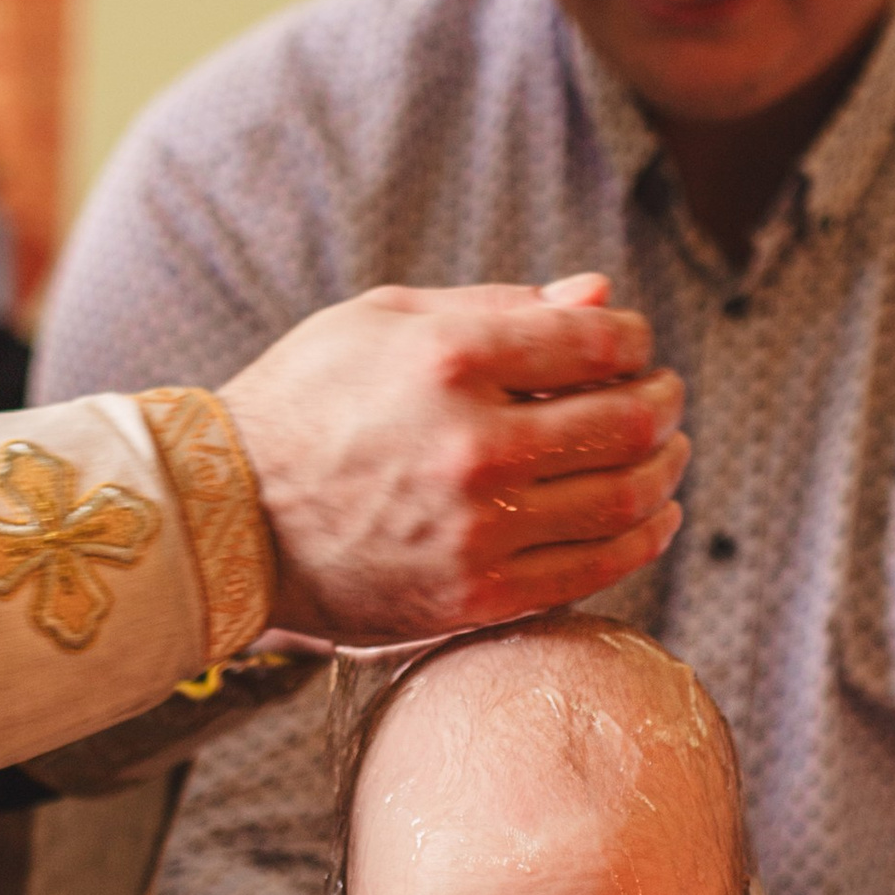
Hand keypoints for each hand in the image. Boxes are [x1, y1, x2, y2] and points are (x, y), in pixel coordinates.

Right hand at [217, 276, 687, 647]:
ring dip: (665, 471)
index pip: (597, 343)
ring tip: (668, 455)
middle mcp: (474, 444)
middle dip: (662, 403)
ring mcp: (478, 529)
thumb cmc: (304, 403)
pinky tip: (656, 517)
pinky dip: (642, 539)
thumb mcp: (384, 320)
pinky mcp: (474, 596)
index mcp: (451, 358)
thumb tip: (599, 297)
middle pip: (626, 423)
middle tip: (664, 398)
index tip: (631, 346)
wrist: (226, 519)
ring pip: (623, 500)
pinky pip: (592, 569)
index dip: (634, 341)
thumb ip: (498, 307)